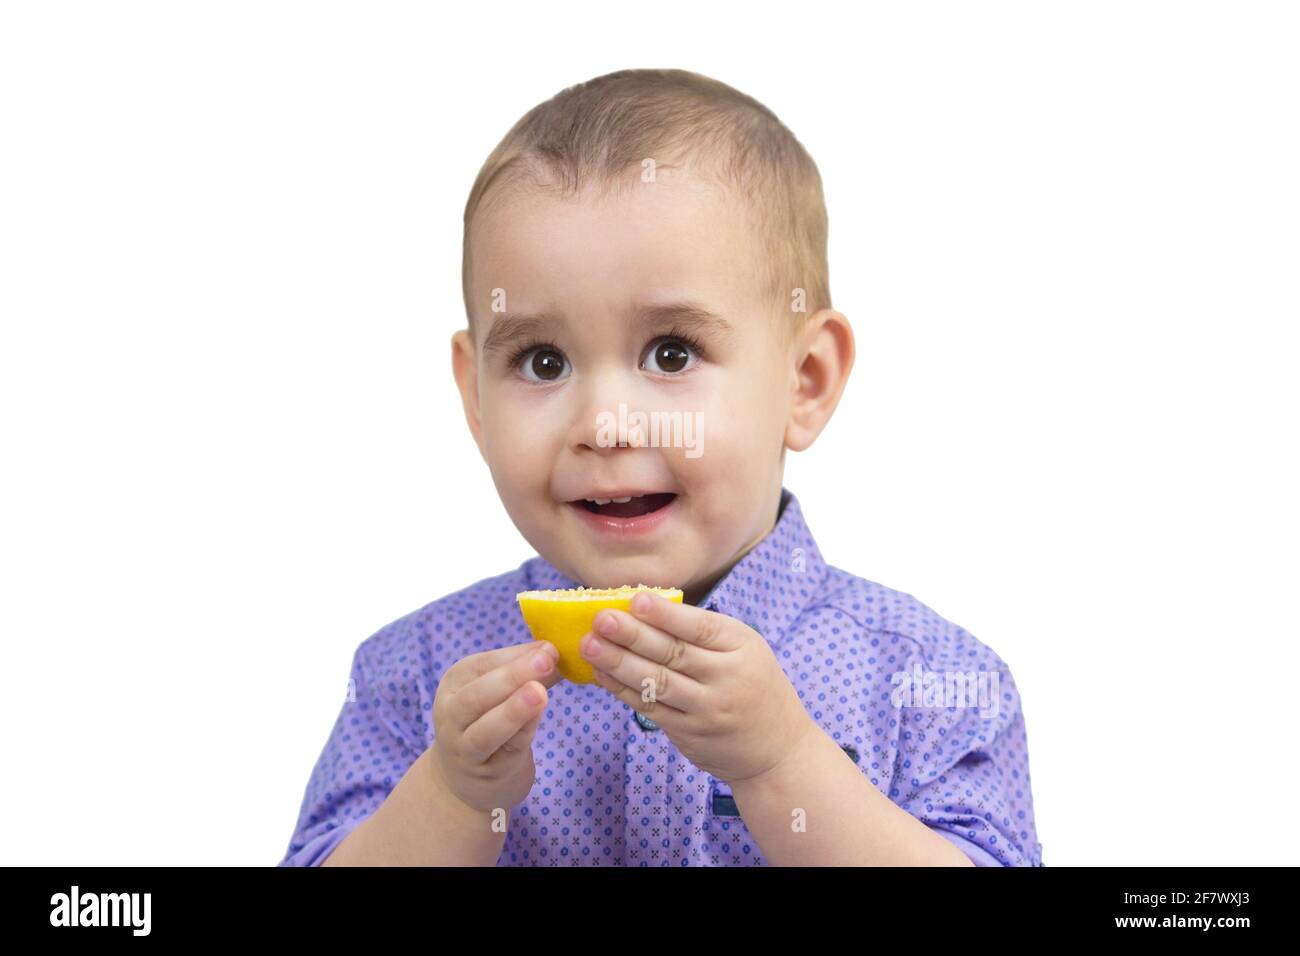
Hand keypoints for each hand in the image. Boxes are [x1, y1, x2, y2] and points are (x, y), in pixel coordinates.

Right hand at [429, 640, 562, 814]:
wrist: (464, 777)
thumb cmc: (488, 720)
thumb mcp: (497, 690)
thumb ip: (525, 671)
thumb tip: (553, 650)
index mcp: (455, 683)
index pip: (482, 665)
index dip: (516, 656)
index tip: (549, 648)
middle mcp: (451, 715)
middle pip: (476, 696)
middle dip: (512, 677)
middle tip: (545, 661)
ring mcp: (464, 748)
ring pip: (485, 731)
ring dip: (513, 711)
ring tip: (539, 694)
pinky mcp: (486, 771)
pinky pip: (506, 751)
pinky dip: (523, 732)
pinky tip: (539, 717)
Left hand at [579, 593, 815, 785]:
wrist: (778, 751)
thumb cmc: (754, 686)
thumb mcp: (747, 649)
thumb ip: (706, 632)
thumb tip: (646, 606)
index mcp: (743, 648)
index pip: (700, 628)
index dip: (665, 614)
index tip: (634, 599)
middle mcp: (726, 679)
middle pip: (673, 654)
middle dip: (632, 636)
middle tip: (600, 619)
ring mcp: (706, 710)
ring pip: (656, 683)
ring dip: (618, 663)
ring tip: (590, 645)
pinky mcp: (688, 734)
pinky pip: (650, 708)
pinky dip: (622, 690)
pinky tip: (601, 673)